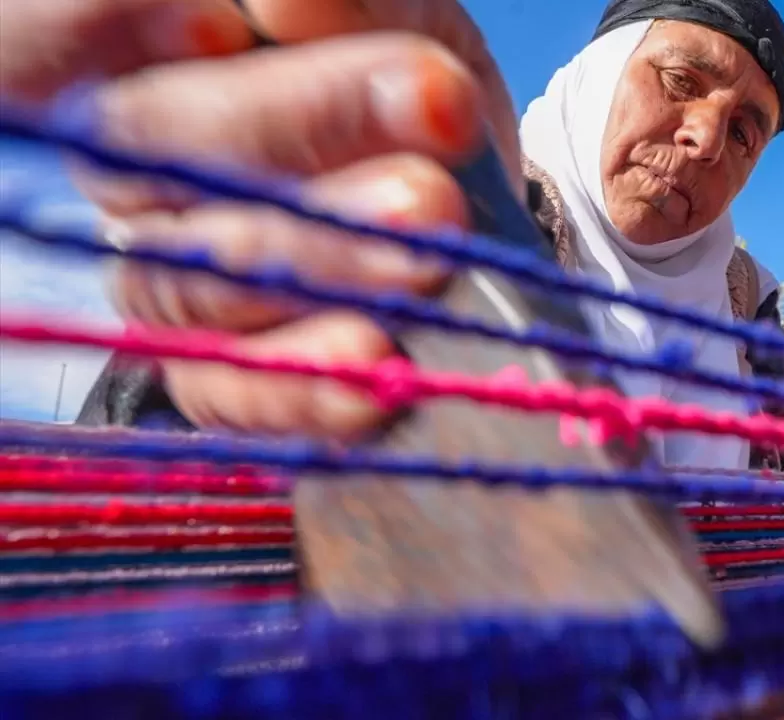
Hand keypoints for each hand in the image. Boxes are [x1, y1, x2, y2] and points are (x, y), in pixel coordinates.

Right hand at [0, 0, 521, 439]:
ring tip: (423, 244)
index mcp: (144, 67)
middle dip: (289, 130)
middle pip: (148, 151)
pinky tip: (374, 364)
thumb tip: (286, 3)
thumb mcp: (394, 18)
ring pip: (190, 282)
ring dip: (314, 264)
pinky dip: (304, 386)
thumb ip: (350, 5)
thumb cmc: (408, 83)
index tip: (221, 24)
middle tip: (408, 138)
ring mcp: (171, 282)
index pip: (48, 43)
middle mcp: (136, 178)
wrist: (475, 195)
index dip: (97, 29)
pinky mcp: (221, 377)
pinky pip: (229, 394)